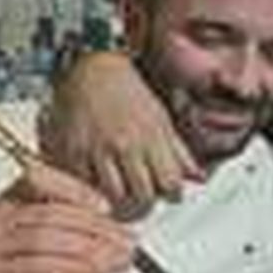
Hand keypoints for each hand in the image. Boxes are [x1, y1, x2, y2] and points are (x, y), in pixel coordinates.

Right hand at [0, 162, 134, 272]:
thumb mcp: (52, 258)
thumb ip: (75, 241)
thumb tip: (117, 236)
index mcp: (2, 207)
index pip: (38, 180)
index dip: (76, 190)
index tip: (107, 209)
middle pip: (49, 212)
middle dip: (96, 228)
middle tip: (128, 243)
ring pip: (45, 237)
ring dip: (91, 248)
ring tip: (118, 259)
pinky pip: (38, 267)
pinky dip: (74, 267)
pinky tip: (96, 272)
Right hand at [39, 51, 198, 219]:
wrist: (92, 68)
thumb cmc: (129, 92)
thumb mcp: (162, 119)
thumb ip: (179, 152)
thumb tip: (199, 178)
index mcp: (152, 138)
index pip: (171, 185)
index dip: (172, 194)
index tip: (168, 192)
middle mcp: (126, 146)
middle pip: (143, 198)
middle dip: (146, 204)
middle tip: (143, 200)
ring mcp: (98, 150)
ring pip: (114, 197)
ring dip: (121, 202)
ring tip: (122, 196)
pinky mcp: (73, 152)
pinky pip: (86, 185)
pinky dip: (94, 188)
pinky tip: (100, 181)